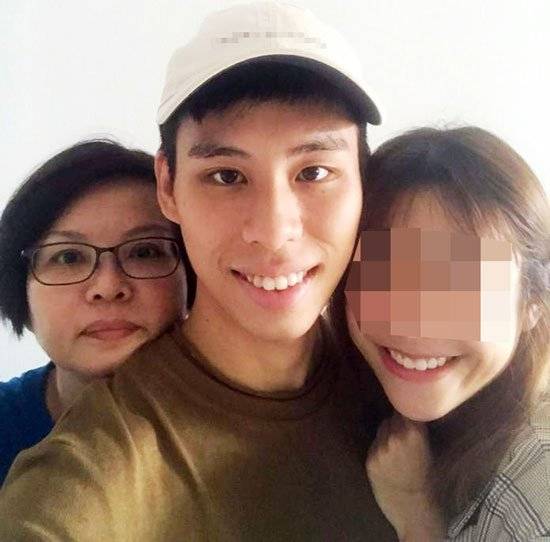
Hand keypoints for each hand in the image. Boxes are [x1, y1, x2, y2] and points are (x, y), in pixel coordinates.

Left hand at [366, 412, 444, 540]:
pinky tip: (389, 460)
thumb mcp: (429, 449)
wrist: (414, 508)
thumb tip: (408, 411)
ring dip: (387, 434)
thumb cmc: (429, 479)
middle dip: (397, 423)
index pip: (403, 407)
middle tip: (404, 435)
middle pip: (391, 417)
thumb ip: (416, 430)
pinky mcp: (370, 459)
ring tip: (397, 449)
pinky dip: (380, 447)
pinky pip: (374, 444)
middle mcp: (395, 437)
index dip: (406, 408)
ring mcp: (380, 448)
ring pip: (382, 429)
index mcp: (414, 433)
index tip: (409, 411)